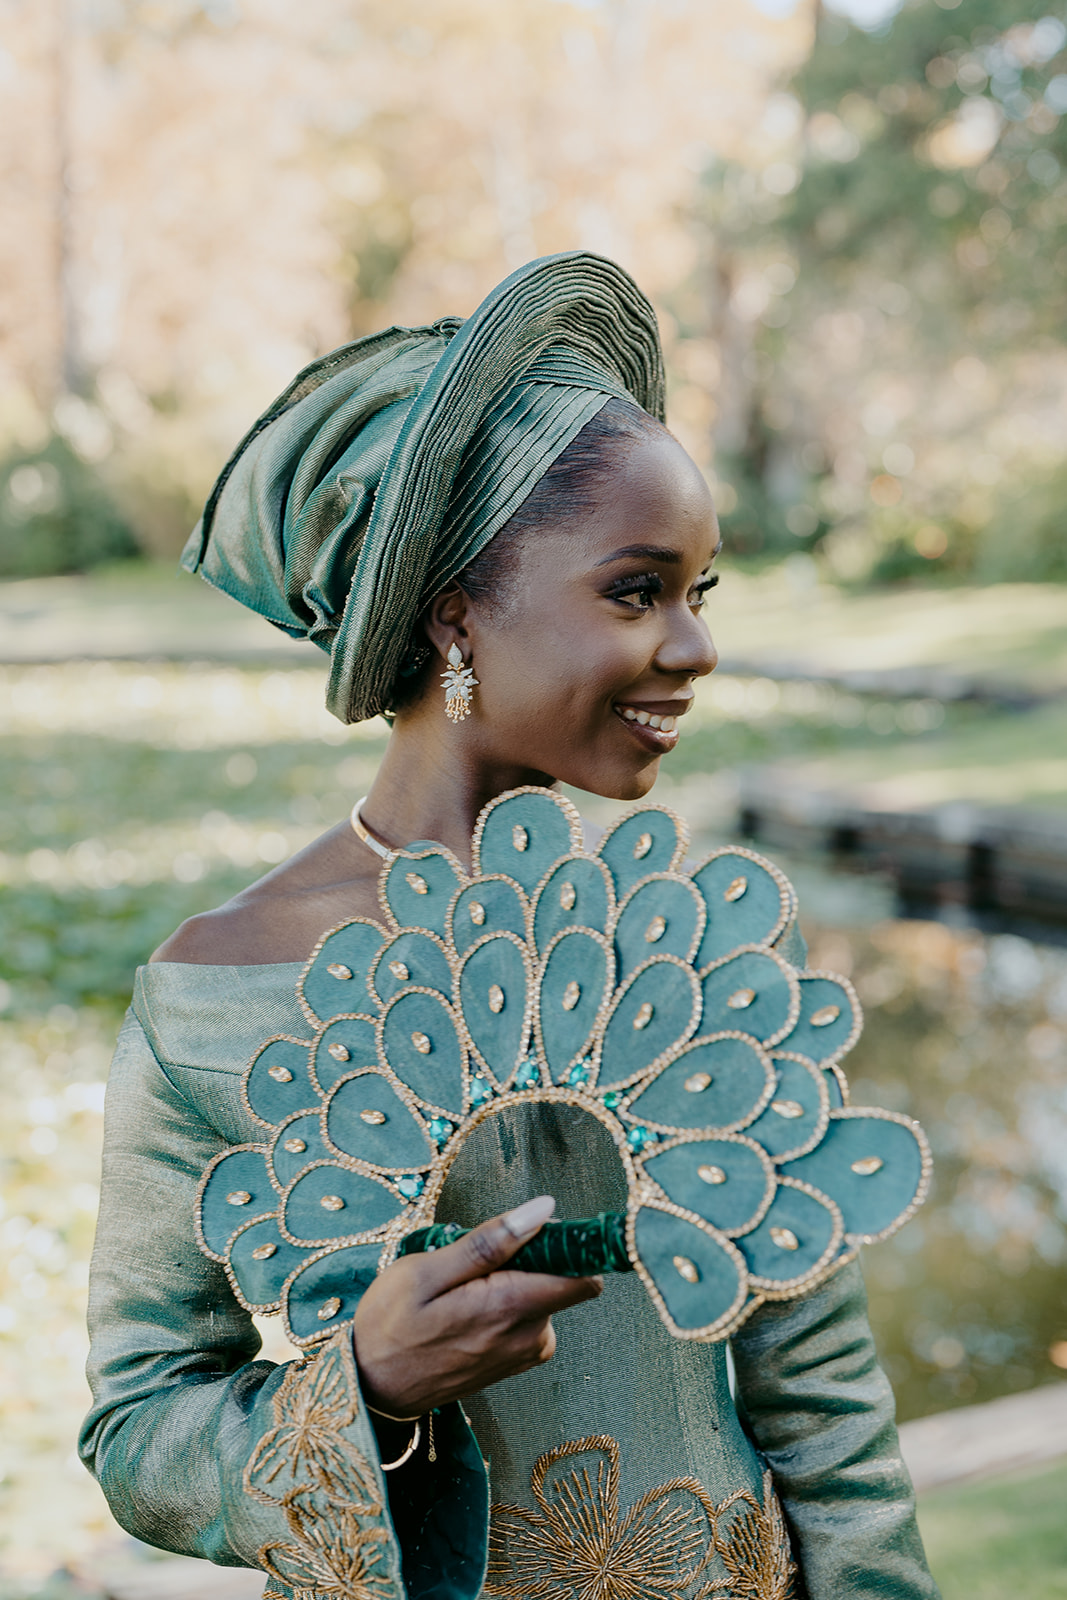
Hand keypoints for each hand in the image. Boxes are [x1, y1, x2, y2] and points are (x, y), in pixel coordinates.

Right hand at [351, 1196, 601, 1416]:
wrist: (368, 1389)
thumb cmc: (390, 1324)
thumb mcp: (427, 1271)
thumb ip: (490, 1242)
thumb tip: (545, 1210)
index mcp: (511, 1308)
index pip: (583, 1277)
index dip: (569, 1247)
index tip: (535, 1232)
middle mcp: (528, 1337)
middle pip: (561, 1282)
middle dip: (529, 1261)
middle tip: (474, 1262)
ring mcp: (521, 1355)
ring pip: (543, 1300)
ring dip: (514, 1285)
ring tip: (461, 1290)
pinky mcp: (511, 1365)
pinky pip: (528, 1321)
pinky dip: (506, 1307)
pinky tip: (465, 1311)